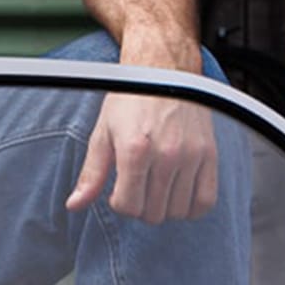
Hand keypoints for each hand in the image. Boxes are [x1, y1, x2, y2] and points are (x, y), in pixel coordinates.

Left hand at [66, 89, 218, 223]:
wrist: (164, 72)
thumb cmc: (129, 101)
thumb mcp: (102, 134)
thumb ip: (91, 174)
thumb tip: (74, 205)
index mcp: (134, 149)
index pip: (128, 206)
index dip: (119, 203)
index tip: (119, 190)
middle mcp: (166, 154)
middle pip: (153, 212)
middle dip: (141, 207)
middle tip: (137, 188)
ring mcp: (192, 156)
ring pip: (178, 211)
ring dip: (164, 208)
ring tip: (155, 188)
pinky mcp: (210, 155)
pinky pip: (206, 201)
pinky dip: (191, 207)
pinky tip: (178, 195)